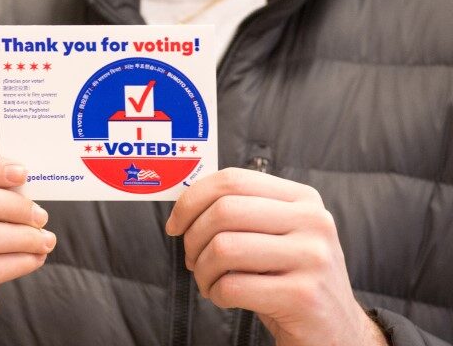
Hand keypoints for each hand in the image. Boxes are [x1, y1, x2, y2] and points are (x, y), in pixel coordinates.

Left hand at [166, 168, 387, 345]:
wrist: (335, 332)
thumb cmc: (290, 279)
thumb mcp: (276, 236)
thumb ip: (242, 213)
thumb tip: (184, 202)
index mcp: (302, 199)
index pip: (233, 180)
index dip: (192, 199)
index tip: (175, 224)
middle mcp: (312, 221)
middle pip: (224, 211)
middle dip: (193, 237)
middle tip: (191, 258)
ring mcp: (312, 258)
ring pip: (223, 248)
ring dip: (201, 270)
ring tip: (208, 281)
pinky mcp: (304, 296)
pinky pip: (232, 286)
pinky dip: (215, 294)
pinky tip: (224, 298)